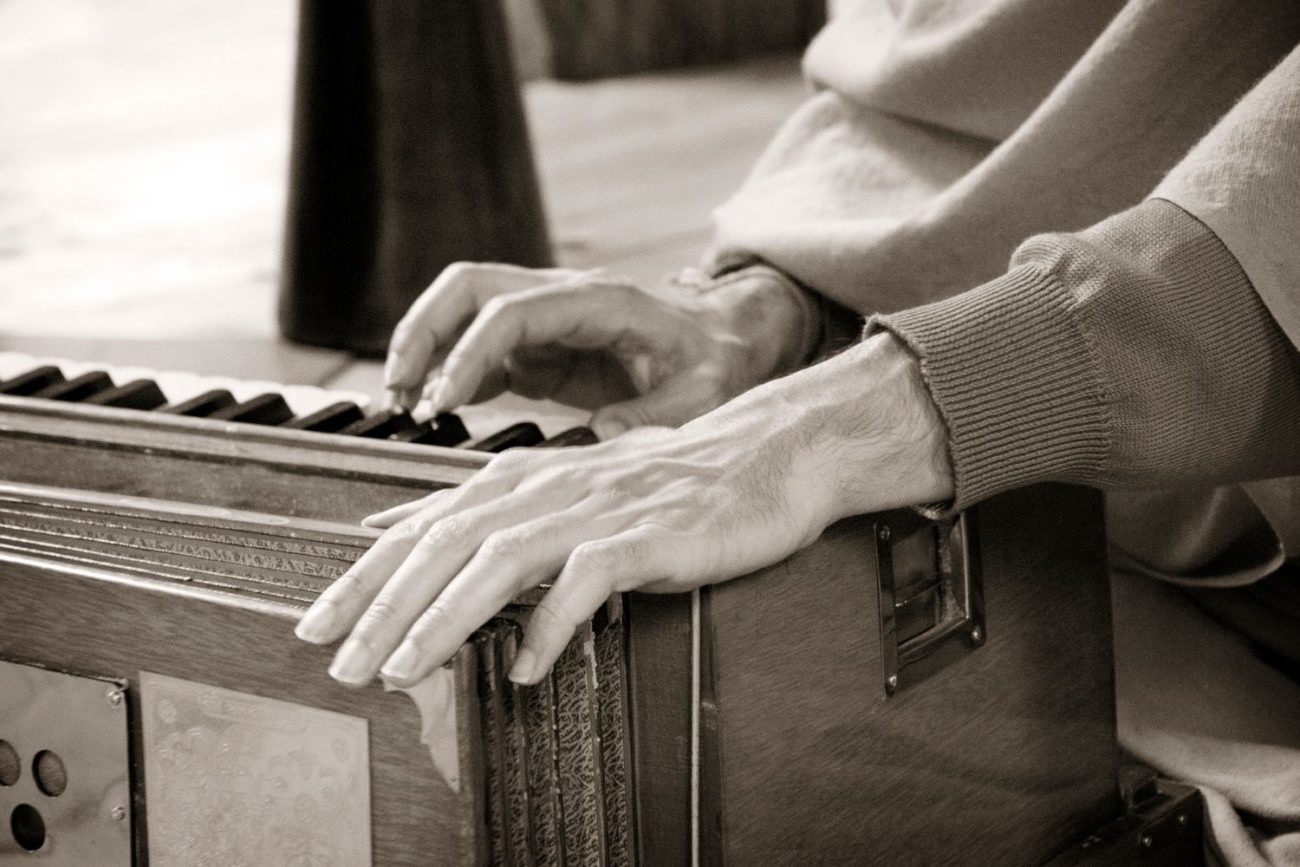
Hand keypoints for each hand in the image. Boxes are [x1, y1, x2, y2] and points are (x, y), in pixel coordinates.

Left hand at [295, 334, 952, 687]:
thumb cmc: (660, 485)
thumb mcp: (560, 487)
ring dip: (442, 618)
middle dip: (381, 606)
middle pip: (443, 546)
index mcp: (518, 479)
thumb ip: (481, 508)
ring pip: (497, 562)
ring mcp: (593, 508)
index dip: (363, 577)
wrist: (757, 459)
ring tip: (402, 670)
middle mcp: (544, 487)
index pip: (422, 528)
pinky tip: (525, 667)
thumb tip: (395, 529)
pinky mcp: (642, 534)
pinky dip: (550, 624)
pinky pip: (584, 582)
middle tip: (337, 660)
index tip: (316, 623)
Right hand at [382, 262, 816, 437]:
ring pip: (461, 310)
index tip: (442, 401)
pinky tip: (434, 410)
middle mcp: (563, 298)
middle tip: (396, 392)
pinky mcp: (540, 346)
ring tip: (400, 404)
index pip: (510, 312)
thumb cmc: (721, 360)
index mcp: (599, 302)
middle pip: (466, 287)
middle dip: (421, 332)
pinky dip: (447, 372)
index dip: (468, 353)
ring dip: (423, 348)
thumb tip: (603, 432)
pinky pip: (478, 346)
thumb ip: (659, 414)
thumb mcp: (706, 391)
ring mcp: (546, 319)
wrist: (730, 340)